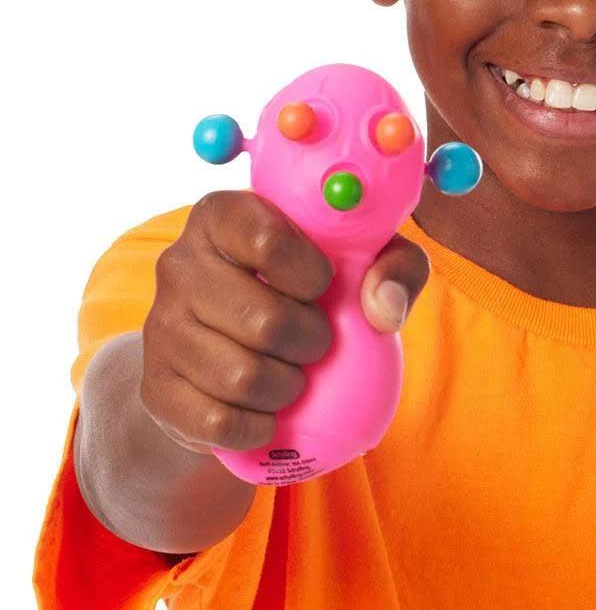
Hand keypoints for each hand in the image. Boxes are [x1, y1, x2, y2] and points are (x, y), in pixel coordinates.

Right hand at [139, 190, 428, 455]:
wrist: (239, 346)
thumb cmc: (310, 287)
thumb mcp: (364, 260)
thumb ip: (396, 266)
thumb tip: (385, 309)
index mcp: (222, 214)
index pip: (267, 241)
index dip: (310, 274)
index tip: (323, 284)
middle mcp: (177, 262)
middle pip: (263, 319)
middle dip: (311, 341)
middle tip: (317, 342)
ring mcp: (159, 326)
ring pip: (241, 376)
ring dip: (287, 387)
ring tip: (295, 375)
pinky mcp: (154, 387)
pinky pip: (216, 422)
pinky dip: (257, 427)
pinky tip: (268, 412)